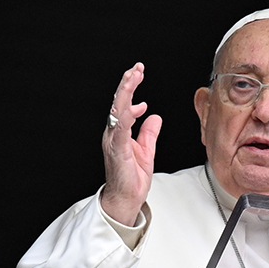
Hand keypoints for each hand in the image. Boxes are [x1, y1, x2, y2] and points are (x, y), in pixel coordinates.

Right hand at [100, 63, 161, 225]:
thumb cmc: (132, 179)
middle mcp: (114, 133)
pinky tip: (135, 106)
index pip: (123, 104)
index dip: (130, 87)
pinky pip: (121, 130)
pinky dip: (127, 116)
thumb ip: (149, 132)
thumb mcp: (146, 150)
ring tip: (134, 77)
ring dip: (126, 93)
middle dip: (127, 83)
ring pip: (117, 111)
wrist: (126, 199)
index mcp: (120, 132)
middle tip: (136, 68)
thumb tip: (155, 116)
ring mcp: (114, 141)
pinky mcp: (118, 150)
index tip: (139, 73)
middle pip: (118, 102)